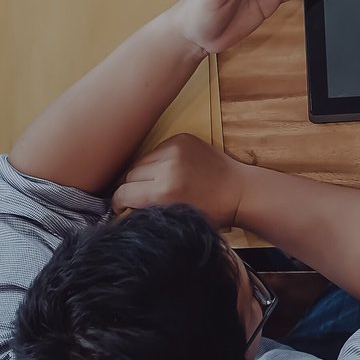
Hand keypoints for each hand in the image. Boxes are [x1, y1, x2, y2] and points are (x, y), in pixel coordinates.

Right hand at [111, 133, 250, 226]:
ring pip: (141, 161)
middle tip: (142, 197)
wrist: (241, 190)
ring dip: (144, 173)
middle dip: (133, 188)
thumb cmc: (211, 212)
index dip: (119, 203)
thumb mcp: (176, 221)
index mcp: (165, 192)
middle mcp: (168, 167)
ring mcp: (176, 149)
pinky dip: (158, 161)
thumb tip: (121, 211)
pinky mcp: (182, 138)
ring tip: (157, 183)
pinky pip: (156, 150)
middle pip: (129, 176)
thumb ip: (147, 213)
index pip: (123, 193)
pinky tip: (171, 170)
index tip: (122, 208)